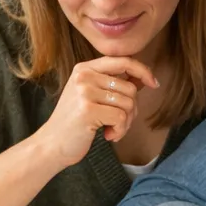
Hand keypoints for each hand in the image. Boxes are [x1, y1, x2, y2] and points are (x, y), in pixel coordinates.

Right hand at [36, 56, 159, 167]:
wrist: (51, 145)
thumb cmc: (74, 123)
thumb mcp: (91, 96)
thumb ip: (113, 85)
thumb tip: (143, 78)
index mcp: (84, 69)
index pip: (123, 60)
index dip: (143, 70)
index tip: (154, 83)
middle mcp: (84, 76)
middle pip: (130, 87)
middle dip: (132, 109)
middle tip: (120, 123)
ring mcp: (85, 92)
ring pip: (128, 103)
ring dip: (126, 123)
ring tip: (112, 130)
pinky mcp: (88, 110)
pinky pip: (122, 118)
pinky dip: (120, 131)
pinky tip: (108, 136)